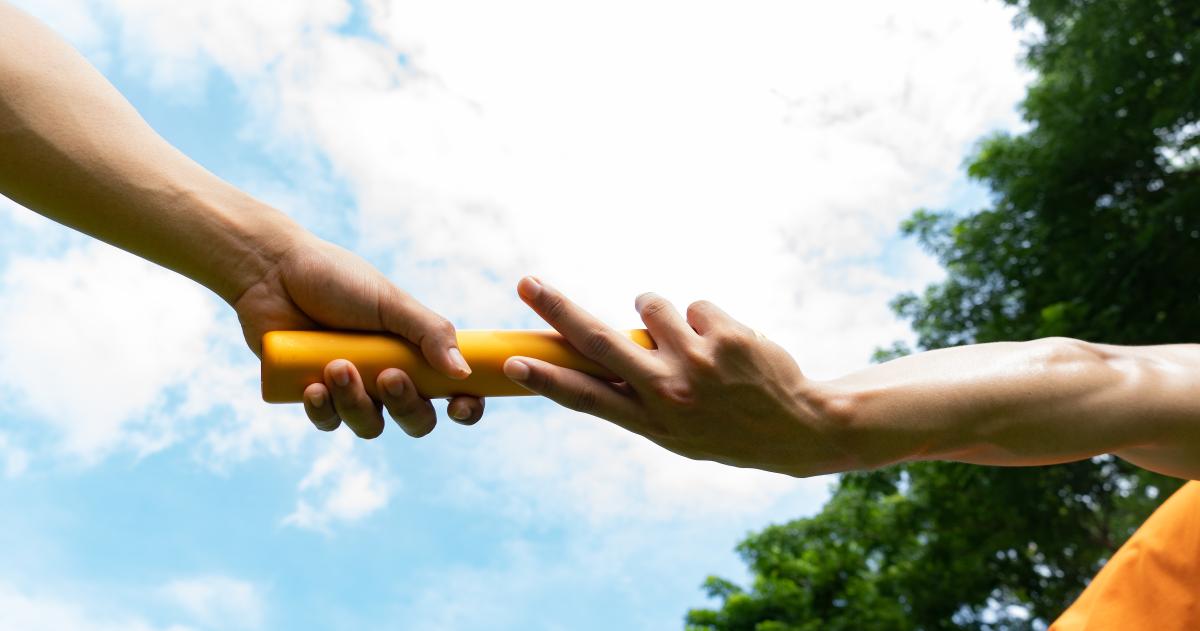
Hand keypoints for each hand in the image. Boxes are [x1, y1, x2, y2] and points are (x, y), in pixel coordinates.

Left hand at [232, 232, 483, 437]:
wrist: (272, 271)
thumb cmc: (336, 279)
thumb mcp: (391, 301)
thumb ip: (430, 333)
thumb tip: (463, 372)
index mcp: (414, 353)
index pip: (453, 391)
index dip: (465, 406)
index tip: (459, 404)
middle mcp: (387, 376)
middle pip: (415, 419)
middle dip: (406, 406)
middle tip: (388, 376)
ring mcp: (351, 389)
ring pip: (370, 425)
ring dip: (357, 403)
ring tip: (336, 366)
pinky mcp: (313, 395)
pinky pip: (328, 422)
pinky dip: (323, 409)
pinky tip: (312, 386)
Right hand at [501, 277, 856, 476]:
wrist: (797, 426)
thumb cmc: (725, 427)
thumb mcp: (675, 430)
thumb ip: (637, 396)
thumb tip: (602, 346)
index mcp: (651, 422)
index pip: (588, 398)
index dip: (547, 378)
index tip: (513, 363)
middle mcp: (669, 394)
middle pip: (601, 342)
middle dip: (559, 310)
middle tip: (527, 285)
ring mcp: (698, 363)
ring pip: (652, 307)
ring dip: (660, 313)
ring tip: (692, 345)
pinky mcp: (725, 336)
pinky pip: (694, 305)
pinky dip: (703, 319)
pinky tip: (727, 347)